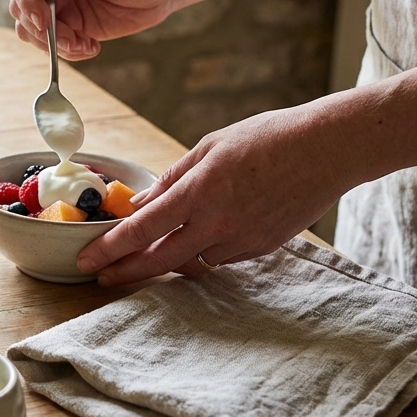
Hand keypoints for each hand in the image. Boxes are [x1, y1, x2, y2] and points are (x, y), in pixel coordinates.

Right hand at [7, 0, 181, 60]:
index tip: (42, 20)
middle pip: (20, 4)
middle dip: (40, 27)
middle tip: (70, 40)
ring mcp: (56, 2)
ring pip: (29, 28)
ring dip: (51, 43)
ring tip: (83, 46)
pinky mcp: (67, 23)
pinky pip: (51, 43)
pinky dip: (65, 51)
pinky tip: (91, 48)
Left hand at [75, 106, 352, 285]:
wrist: (328, 150)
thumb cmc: (267, 138)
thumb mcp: (209, 147)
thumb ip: (172, 180)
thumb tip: (140, 205)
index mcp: (198, 192)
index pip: (142, 229)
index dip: (110, 249)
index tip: (87, 260)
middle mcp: (217, 223)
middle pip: (159, 260)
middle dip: (126, 272)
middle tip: (102, 278)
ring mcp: (241, 240)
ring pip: (192, 261)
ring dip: (168, 259)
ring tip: (147, 253)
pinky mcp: (261, 249)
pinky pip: (221, 257)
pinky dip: (204, 250)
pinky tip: (201, 236)